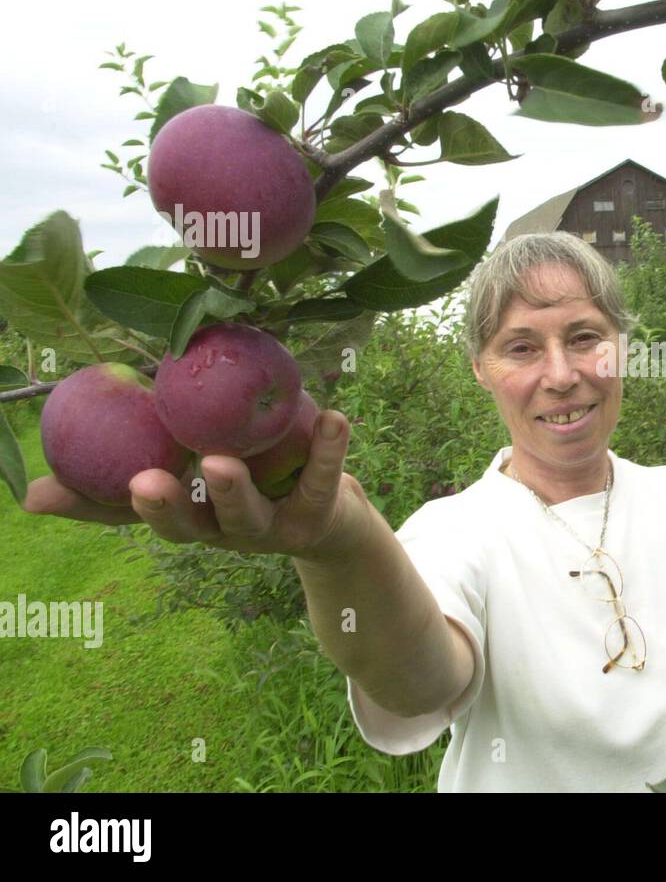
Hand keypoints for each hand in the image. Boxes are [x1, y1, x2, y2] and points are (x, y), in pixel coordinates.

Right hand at [23, 410, 373, 564]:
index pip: (132, 516)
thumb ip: (144, 454)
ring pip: (248, 515)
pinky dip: (327, 451)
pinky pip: (320, 480)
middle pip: (189, 527)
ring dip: (233, 490)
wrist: (332, 518)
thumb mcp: (195, 472)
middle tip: (142, 483)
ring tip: (222, 460)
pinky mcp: (316, 516)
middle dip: (165, 507)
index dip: (92, 508)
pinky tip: (334, 419)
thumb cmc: (253, 482)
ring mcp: (270, 529)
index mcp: (190, 516)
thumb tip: (52, 465)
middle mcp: (223, 530)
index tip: (47, 493)